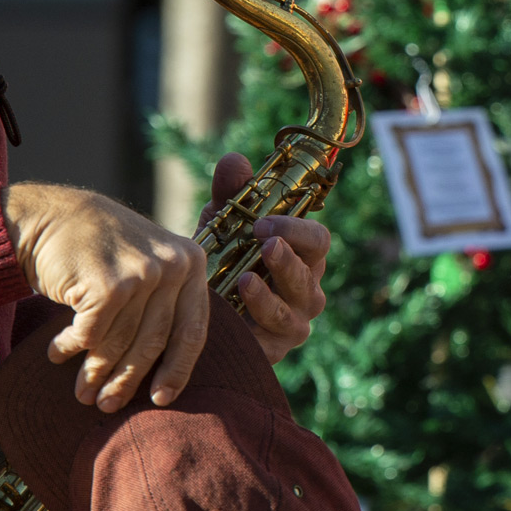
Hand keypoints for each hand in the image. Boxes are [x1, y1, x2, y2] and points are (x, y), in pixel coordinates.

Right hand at [4, 182, 209, 410]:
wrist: (49, 217)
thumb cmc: (99, 249)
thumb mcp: (147, 263)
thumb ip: (164, 301)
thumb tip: (166, 369)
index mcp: (191, 264)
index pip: (192, 330)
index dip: (177, 370)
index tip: (162, 400)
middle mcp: (173, 267)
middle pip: (154, 342)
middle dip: (128, 380)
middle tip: (108, 406)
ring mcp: (142, 274)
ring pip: (120, 341)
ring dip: (96, 372)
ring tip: (82, 393)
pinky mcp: (108, 284)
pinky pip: (91, 333)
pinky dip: (72, 347)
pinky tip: (57, 353)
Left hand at [199, 152, 330, 364]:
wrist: (193, 312)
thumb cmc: (218, 263)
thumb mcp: (221, 226)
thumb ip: (231, 195)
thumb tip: (236, 160)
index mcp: (301, 257)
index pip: (317, 241)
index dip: (297, 230)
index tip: (264, 223)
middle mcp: (305, 290)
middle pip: (311, 274)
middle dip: (288, 258)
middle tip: (264, 243)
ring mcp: (293, 322)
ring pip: (294, 308)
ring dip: (269, 293)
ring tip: (243, 278)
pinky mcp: (274, 349)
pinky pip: (271, 338)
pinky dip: (256, 322)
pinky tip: (234, 309)